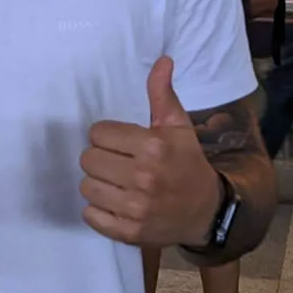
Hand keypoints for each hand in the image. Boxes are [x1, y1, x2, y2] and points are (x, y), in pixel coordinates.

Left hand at [79, 57, 221, 247]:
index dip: (107, 136)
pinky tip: (115, 202)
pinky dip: (97, 210)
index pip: (98, 133)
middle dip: (101, 158)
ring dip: (97, 183)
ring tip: (116, 183)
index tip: (121, 142)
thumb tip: (163, 60)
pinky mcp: (128, 232)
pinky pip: (90, 215)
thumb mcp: (178, 126)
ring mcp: (135, 208)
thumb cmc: (187, 162)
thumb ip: (162, 94)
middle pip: (88, 159)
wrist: (206, 211)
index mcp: (153, 147)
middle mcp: (143, 177)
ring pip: (86, 186)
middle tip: (117, 163)